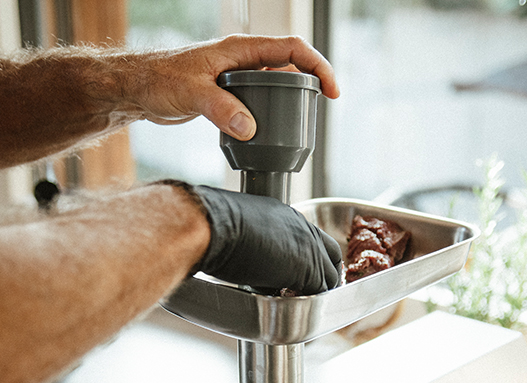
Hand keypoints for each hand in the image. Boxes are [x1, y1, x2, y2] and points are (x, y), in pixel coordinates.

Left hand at [126, 34, 339, 139]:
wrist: (137, 89)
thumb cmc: (158, 79)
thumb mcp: (192, 93)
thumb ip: (221, 109)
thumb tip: (251, 129)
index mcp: (239, 49)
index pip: (290, 49)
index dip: (316, 66)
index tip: (331, 90)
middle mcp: (241, 60)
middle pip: (289, 65)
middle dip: (311, 83)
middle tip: (322, 107)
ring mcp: (236, 77)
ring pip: (275, 84)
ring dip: (292, 99)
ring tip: (304, 121)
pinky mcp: (228, 95)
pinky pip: (260, 101)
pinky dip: (272, 113)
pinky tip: (273, 131)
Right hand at [192, 185, 341, 294]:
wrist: (212, 226)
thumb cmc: (211, 226)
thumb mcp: (237, 227)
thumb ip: (251, 241)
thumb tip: (243, 256)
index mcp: (285, 215)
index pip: (311, 239)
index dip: (309, 258)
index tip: (297, 273)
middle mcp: (303, 228)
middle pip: (330, 255)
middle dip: (322, 275)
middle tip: (307, 291)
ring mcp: (309, 248)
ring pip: (329, 276)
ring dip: (315, 291)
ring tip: (298, 303)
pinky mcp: (308, 270)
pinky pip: (320, 291)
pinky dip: (310, 301)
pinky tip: (293, 306)